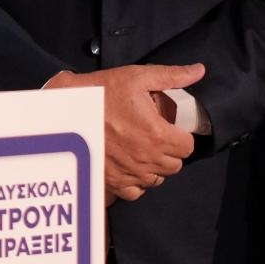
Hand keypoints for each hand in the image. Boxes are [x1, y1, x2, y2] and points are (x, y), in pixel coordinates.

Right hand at [46, 63, 201, 201]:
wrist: (66, 109)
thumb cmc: (101, 92)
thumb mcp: (137, 77)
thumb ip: (172, 76)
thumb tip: (199, 71)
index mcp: (158, 135)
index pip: (188, 147)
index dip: (181, 136)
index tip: (171, 130)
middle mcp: (146, 158)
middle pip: (174, 165)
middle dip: (170, 152)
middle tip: (156, 138)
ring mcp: (129, 172)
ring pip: (157, 179)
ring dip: (154, 167)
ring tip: (142, 150)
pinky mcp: (112, 180)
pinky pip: (135, 192)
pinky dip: (136, 182)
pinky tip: (130, 167)